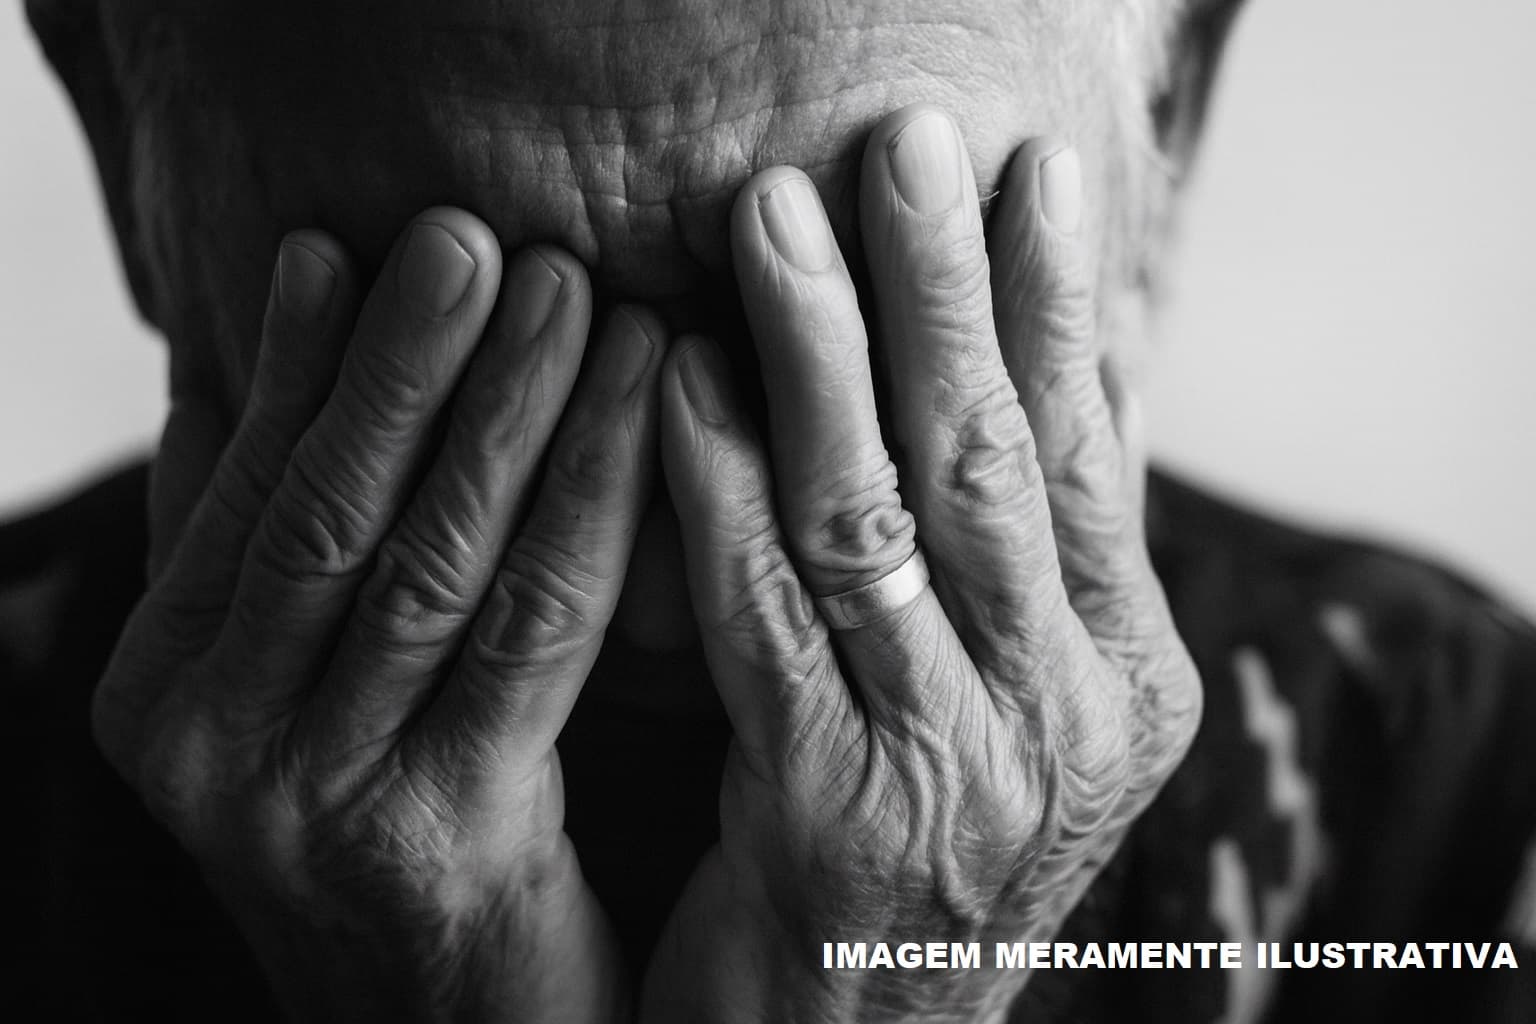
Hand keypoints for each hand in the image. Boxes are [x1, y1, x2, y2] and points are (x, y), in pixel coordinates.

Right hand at [94, 210, 661, 1021]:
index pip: (243, 489)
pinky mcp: (442, 840)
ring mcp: (312, 803)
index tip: (362, 239)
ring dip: (509, 410)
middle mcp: (210, 748)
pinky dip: (592, 504)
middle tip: (478, 233)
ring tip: (573, 291)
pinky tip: (644, 410)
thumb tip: (250, 372)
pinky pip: (535, 637)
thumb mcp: (297, 691)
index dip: (310, 358)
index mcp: (161, 688)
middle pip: (331, 510)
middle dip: (411, 360)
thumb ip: (264, 554)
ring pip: (431, 561)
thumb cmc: (389, 834)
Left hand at [642, 106, 1200, 1021]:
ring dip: (823, 352)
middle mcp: (1067, 721)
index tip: (1024, 172)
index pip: (1091, 453)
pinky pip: (767, 617)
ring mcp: (957, 773)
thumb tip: (1041, 366)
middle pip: (995, 461)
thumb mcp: (1017, 701)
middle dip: (944, 288)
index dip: (1056, 304)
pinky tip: (680, 381)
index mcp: (1129, 676)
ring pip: (881, 520)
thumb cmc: (931, 840)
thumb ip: (1027, 559)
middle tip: (901, 144)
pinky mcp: (830, 818)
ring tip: (770, 221)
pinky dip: (720, 485)